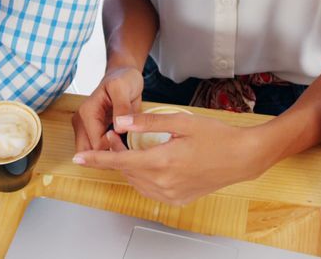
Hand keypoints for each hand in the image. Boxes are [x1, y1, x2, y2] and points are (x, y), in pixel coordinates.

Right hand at [72, 67, 143, 150]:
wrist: (122, 76)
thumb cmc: (123, 80)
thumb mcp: (123, 88)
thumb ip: (122, 107)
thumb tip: (119, 128)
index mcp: (87, 112)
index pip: (97, 144)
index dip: (115, 148)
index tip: (131, 144)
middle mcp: (81, 122)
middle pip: (89, 153)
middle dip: (108, 157)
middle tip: (128, 151)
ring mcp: (84, 128)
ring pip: (92, 154)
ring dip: (108, 156)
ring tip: (126, 148)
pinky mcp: (91, 132)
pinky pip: (97, 150)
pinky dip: (109, 152)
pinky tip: (122, 146)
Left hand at [73, 112, 270, 205]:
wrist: (243, 158)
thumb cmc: (216, 137)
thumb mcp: (181, 122)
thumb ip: (148, 121)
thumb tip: (120, 121)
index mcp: (162, 161)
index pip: (119, 161)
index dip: (96, 159)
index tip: (77, 159)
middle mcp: (164, 183)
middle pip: (126, 171)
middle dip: (114, 155)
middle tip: (115, 135)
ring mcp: (171, 194)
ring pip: (136, 182)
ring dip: (128, 166)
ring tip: (129, 147)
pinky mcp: (177, 199)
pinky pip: (149, 190)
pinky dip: (142, 177)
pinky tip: (147, 163)